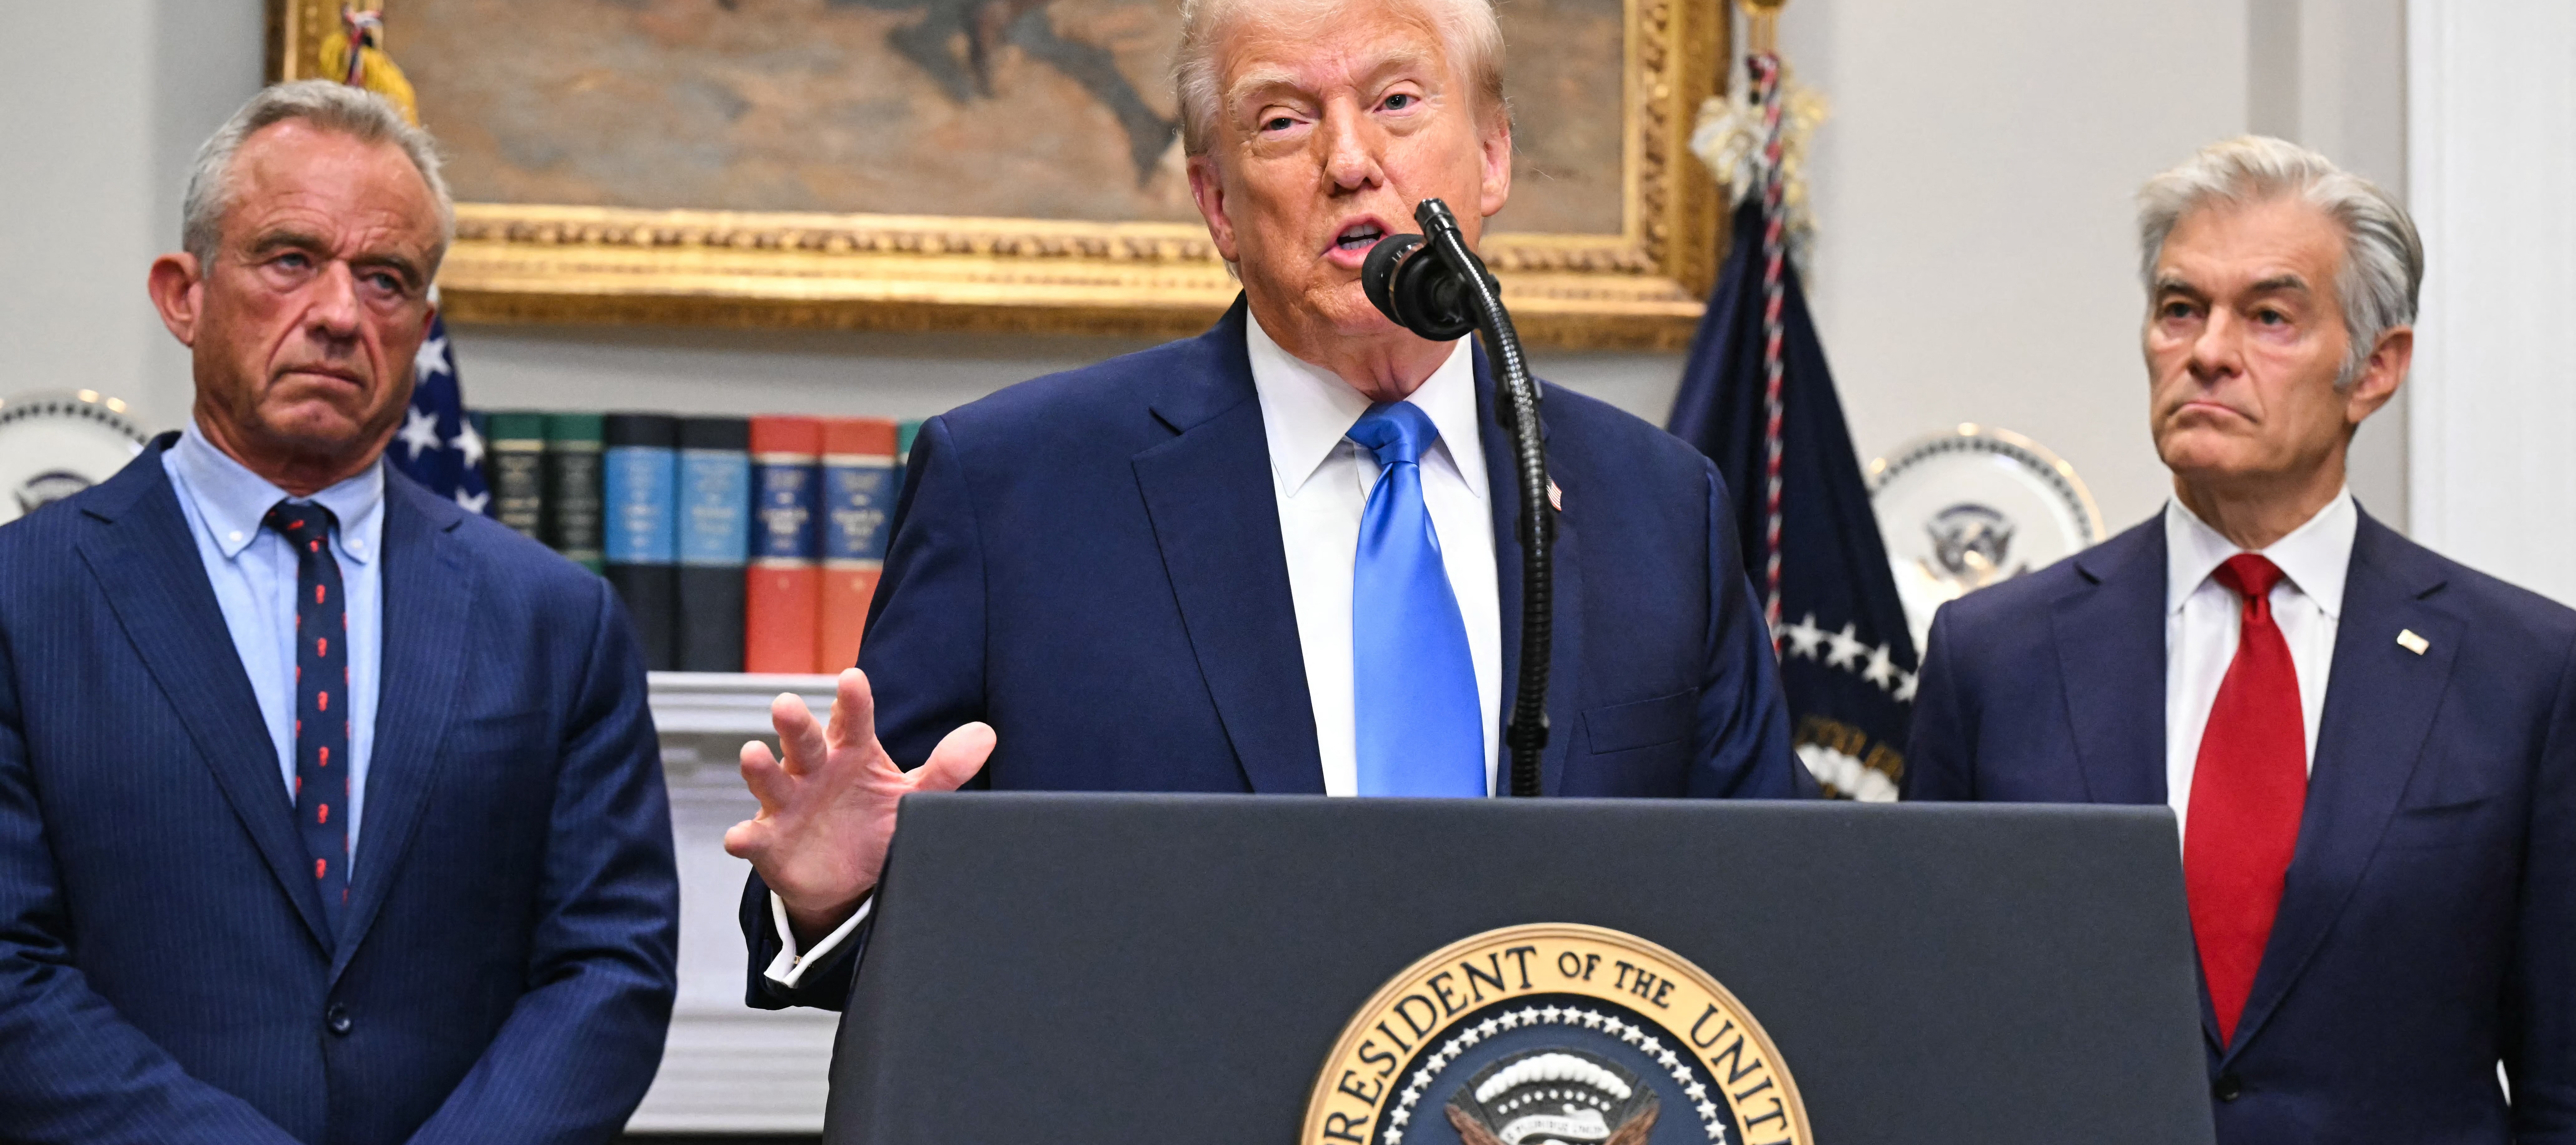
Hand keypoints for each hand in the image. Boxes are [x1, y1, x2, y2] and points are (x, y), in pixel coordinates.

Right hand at [723, 669, 993, 941]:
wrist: (845, 875)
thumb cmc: (873, 818)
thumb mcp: (911, 794)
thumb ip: (946, 768)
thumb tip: (985, 735)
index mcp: (850, 752)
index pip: (853, 721)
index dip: (852, 701)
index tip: (854, 678)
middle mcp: (814, 770)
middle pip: (804, 741)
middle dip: (794, 724)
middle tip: (786, 704)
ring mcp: (788, 803)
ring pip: (771, 780)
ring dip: (761, 768)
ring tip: (754, 753)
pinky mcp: (769, 840)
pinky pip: (753, 836)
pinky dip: (744, 836)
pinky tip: (740, 837)